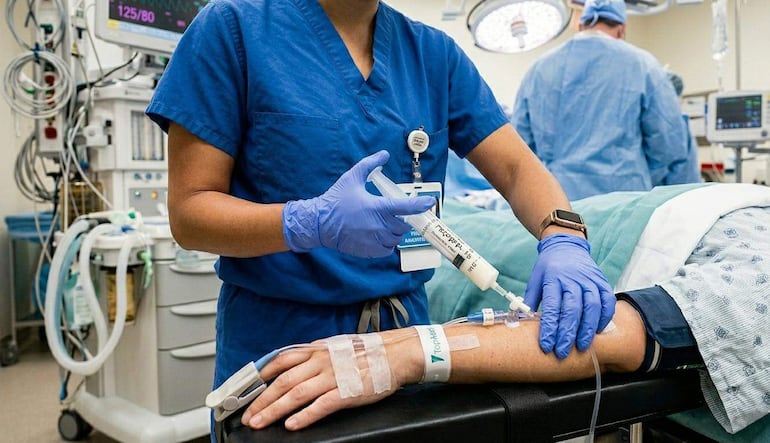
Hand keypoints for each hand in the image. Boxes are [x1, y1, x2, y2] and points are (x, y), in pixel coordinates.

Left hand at [240, 336, 403, 430]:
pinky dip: (304, 416)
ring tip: (260, 423)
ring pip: (296, 394)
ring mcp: (333, 376)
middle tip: (247, 416)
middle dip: (261, 400)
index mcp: (316, 350)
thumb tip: (291, 362)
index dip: (260, 376)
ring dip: (274, 410)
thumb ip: (313, 354)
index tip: (245, 390)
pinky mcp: (347, 392)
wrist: (396, 353)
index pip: (280, 361)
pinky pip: (321, 405)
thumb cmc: (367, 352)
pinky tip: (292, 425)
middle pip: (282, 381)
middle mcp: (320, 361)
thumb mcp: (334, 346)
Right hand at [283, 150, 435, 257]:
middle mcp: (379, 226)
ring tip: (382, 224)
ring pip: (396, 238)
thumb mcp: (352, 177)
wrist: (320, 223)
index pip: (405, 207)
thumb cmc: (336, 199)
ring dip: (393, 232)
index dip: (420, 205)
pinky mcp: (370, 251)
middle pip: (403, 225)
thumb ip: (370, 164)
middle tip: (390, 213)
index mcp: (377, 207)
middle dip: (400, 219)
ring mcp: (374, 240)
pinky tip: (377, 235)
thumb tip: (384, 154)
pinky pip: (387, 249)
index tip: (430, 203)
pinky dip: (387, 243)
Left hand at [524, 234, 614, 358]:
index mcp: (553, 279)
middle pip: (572, 310)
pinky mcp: (602, 282)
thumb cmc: (549, 266)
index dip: (549, 328)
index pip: (551, 307)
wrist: (566, 245)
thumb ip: (530, 300)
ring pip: (592, 307)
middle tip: (563, 352)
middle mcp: (572, 279)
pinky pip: (608, 301)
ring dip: (588, 329)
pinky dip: (605, 317)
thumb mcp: (535, 279)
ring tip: (582, 346)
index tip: (546, 346)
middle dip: (568, 334)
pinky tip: (598, 331)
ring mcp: (589, 280)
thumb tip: (521, 321)